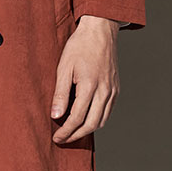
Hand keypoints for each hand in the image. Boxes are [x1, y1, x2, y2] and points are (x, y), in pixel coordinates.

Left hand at [50, 15, 119, 143]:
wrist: (100, 31)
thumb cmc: (79, 46)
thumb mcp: (63, 67)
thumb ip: (60, 93)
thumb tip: (55, 115)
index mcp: (90, 85)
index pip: (77, 118)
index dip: (66, 131)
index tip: (56, 137)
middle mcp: (105, 91)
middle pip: (91, 124)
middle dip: (76, 135)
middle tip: (62, 139)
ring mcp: (113, 91)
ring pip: (101, 121)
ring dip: (87, 130)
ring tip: (72, 132)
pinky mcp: (116, 89)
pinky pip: (108, 112)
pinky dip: (97, 120)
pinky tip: (85, 120)